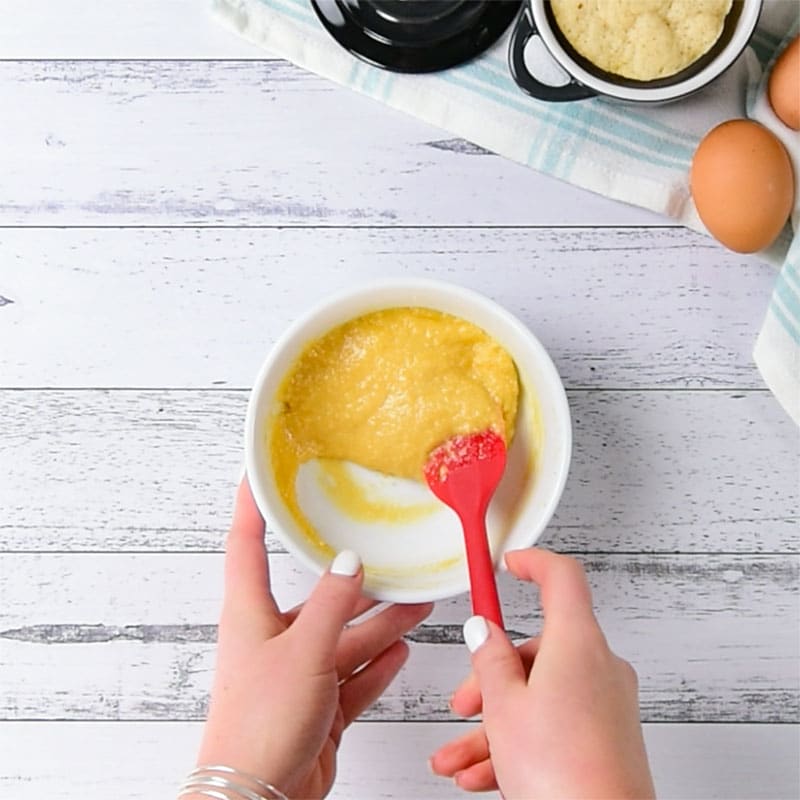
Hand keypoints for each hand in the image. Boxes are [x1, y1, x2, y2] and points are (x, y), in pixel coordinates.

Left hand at [192, 479, 432, 798]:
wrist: (258, 799)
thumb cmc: (259, 725)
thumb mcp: (303, 651)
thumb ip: (332, 606)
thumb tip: (349, 564)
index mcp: (251, 615)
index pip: (246, 544)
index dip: (251, 506)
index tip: (258, 475)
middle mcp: (273, 640)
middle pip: (317, 599)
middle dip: (355, 582)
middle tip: (386, 560)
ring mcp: (296, 674)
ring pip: (343, 638)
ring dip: (378, 624)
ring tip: (415, 605)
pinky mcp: (317, 706)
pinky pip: (353, 676)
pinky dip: (376, 665)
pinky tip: (399, 650)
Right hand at [430, 548, 654, 798]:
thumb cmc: (564, 775)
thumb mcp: (504, 707)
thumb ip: (489, 660)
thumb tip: (485, 632)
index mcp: (577, 643)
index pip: (562, 578)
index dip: (534, 563)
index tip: (511, 562)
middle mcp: (599, 667)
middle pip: (537, 649)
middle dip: (491, 677)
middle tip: (463, 705)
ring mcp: (606, 705)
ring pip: (539, 696)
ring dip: (494, 724)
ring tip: (457, 758)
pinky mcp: (607, 739)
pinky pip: (555, 726)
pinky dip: (518, 743)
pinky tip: (482, 774)